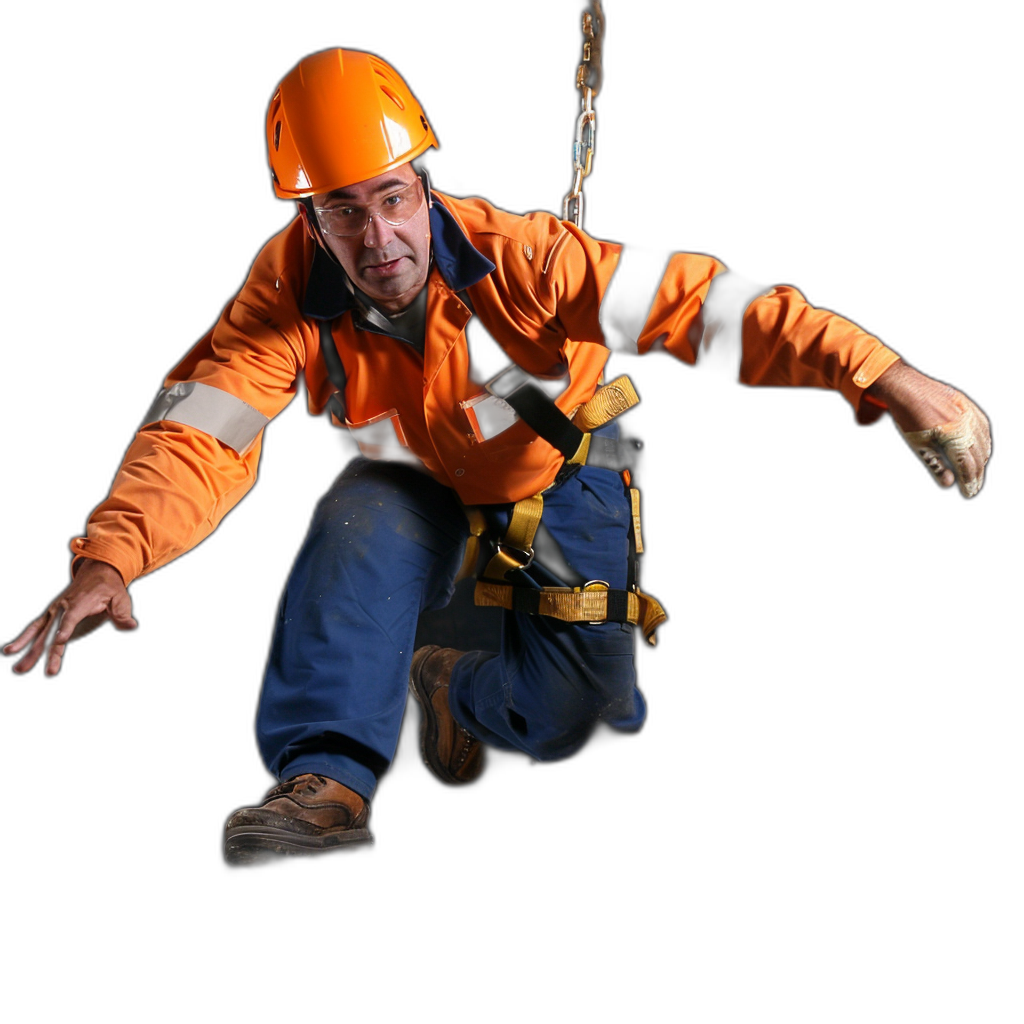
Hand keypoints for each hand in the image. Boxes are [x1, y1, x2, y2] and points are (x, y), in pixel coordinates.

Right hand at [4, 560, 136, 675]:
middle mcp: (63, 608)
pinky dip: (27, 644)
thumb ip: (122, 614)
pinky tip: (15, 656)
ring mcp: (55, 614)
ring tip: (17, 669)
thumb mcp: (121, 598)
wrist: (97, 574)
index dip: (65, 629)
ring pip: (38, 634)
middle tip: (25, 669)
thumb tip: (130, 626)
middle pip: (49, 632)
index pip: (71, 617)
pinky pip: (38, 632)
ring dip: (26, 650)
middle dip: (37, 651)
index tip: (59, 642)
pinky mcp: (52, 619)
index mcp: (80, 602)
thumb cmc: (110, 589)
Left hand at [866, 360, 990, 496]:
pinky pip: (983, 427)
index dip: (969, 481)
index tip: (969, 493)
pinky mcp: (969, 406)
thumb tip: (949, 483)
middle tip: (973, 488)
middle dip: (976, 474)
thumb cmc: (909, 418)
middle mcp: (967, 423)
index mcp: (954, 435)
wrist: (907, 388)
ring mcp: (970, 413)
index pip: (967, 465)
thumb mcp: (919, 445)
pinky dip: (983, 442)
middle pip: (978, 455)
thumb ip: (936, 465)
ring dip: (981, 460)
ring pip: (983, 442)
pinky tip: (980, 450)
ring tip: (976, 474)